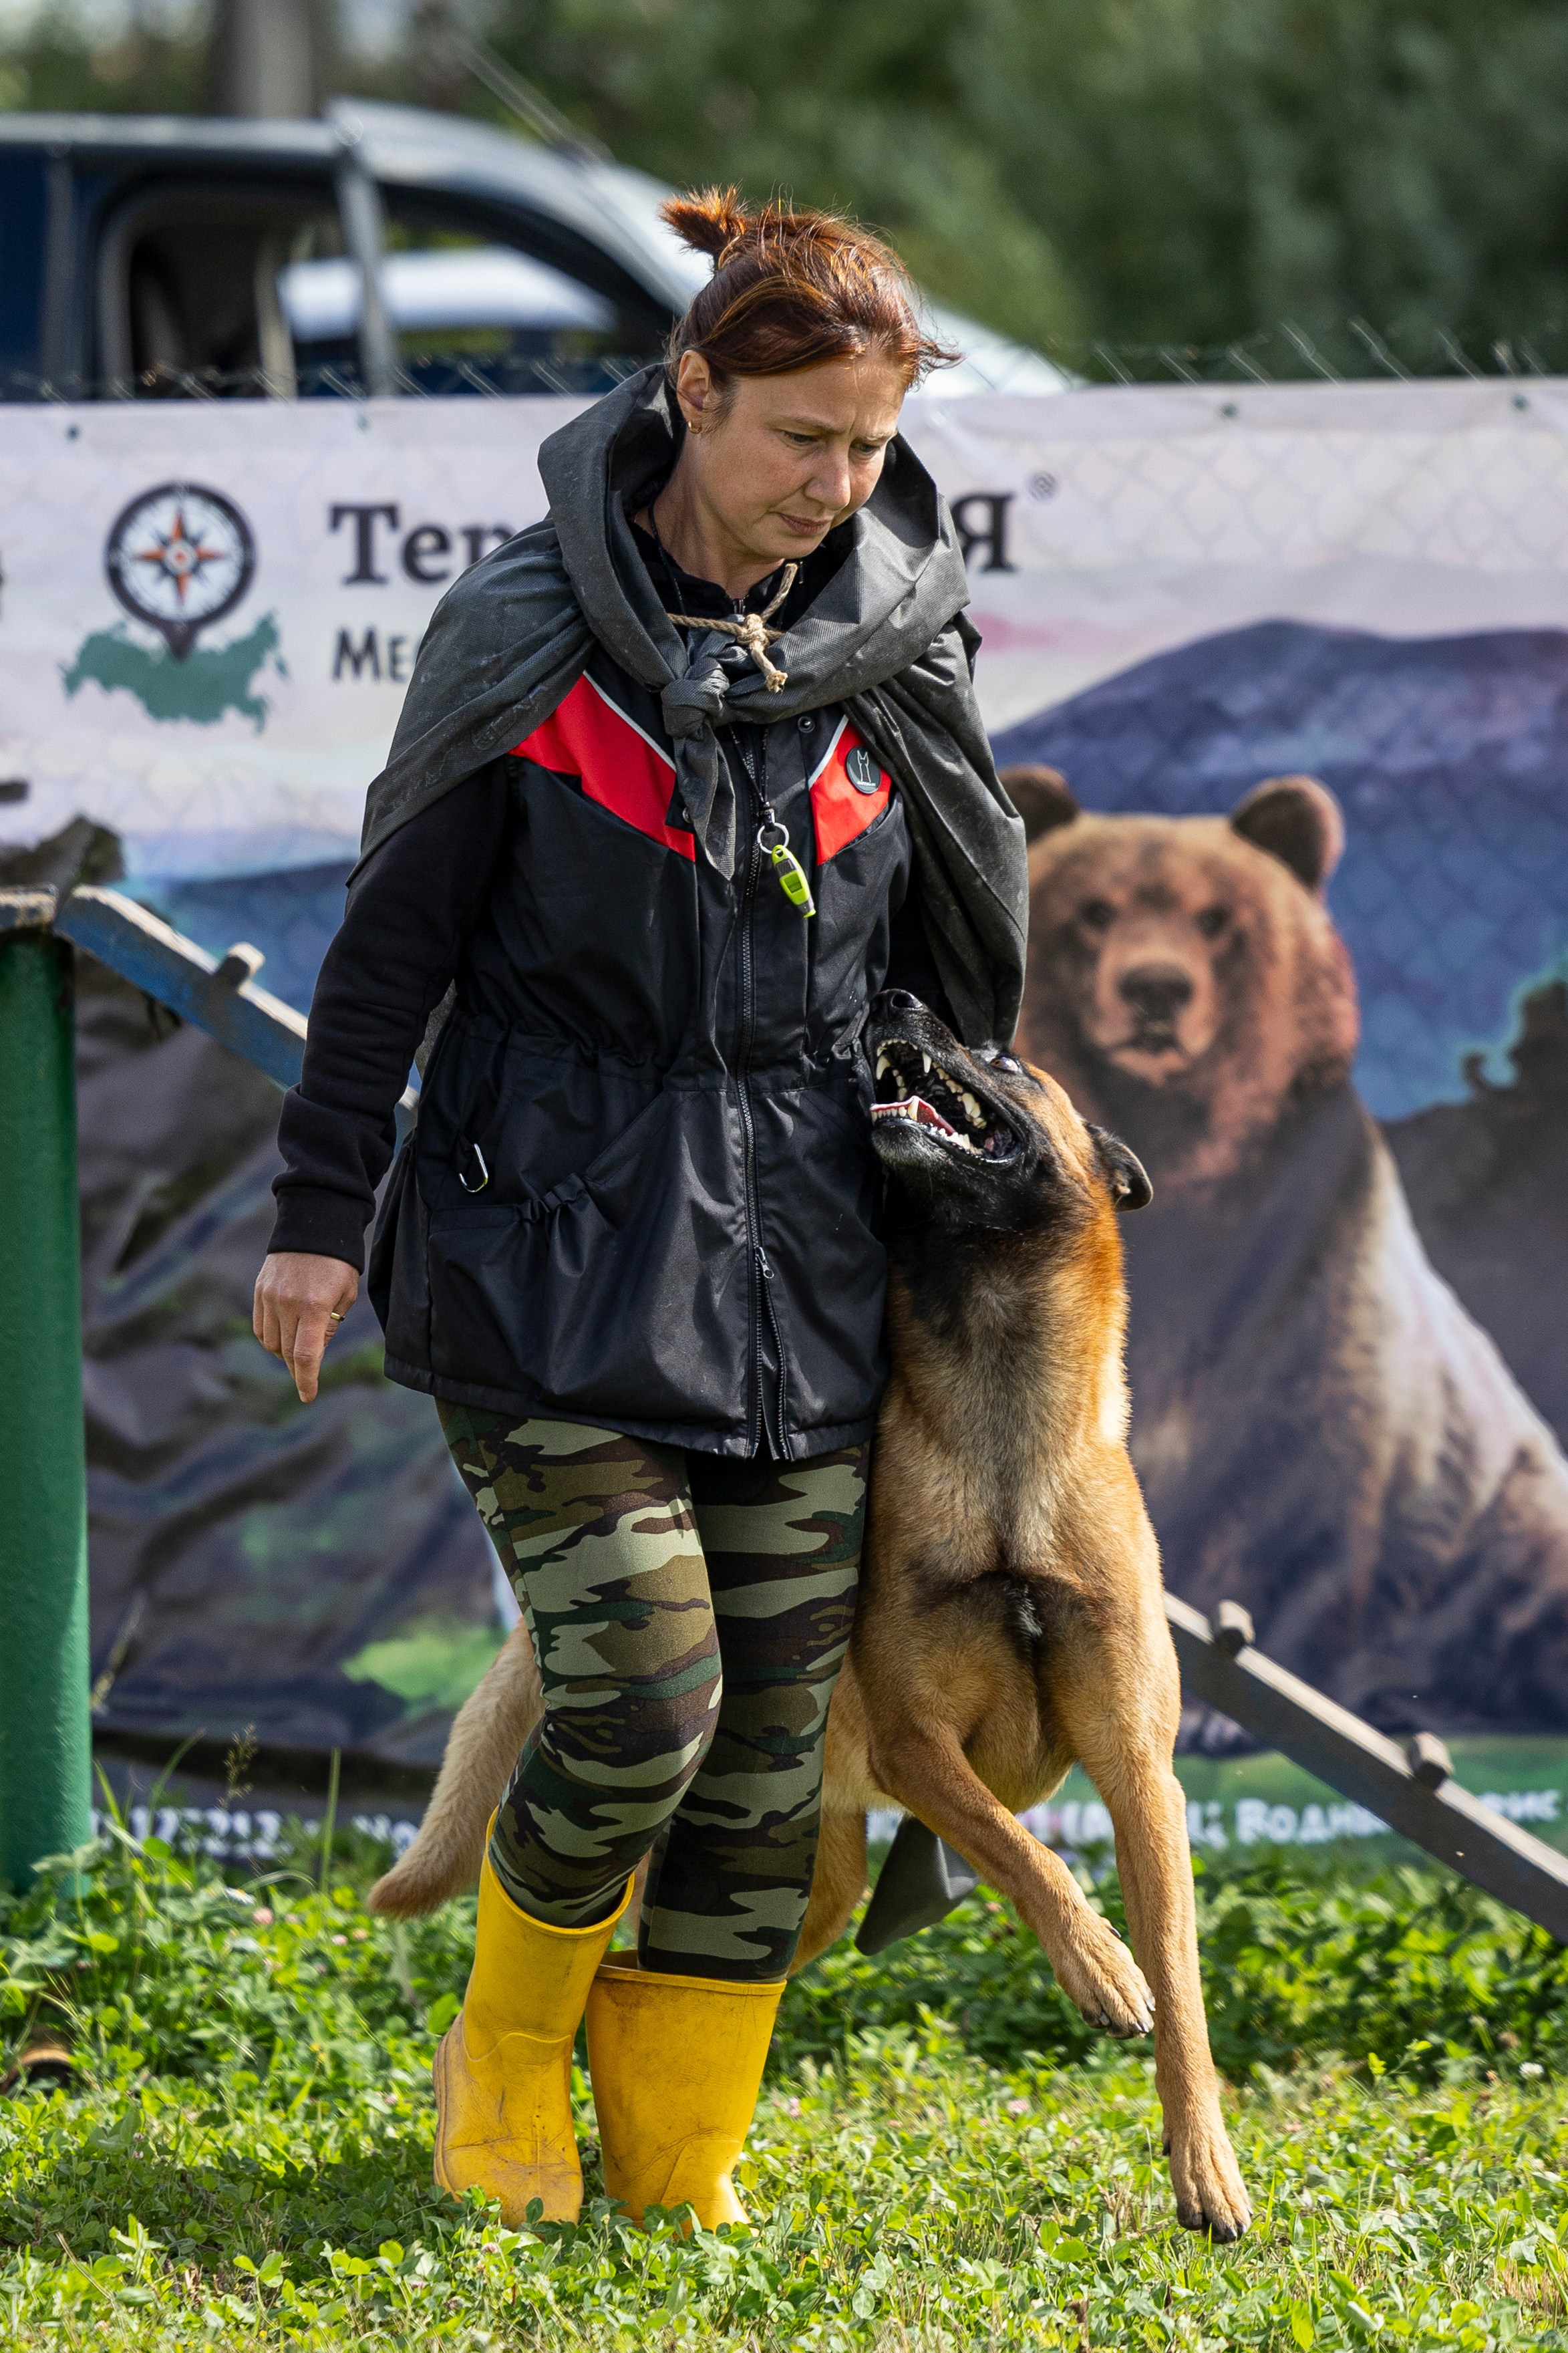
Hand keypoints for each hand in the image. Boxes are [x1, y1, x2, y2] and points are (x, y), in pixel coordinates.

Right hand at [253, 1251, 360, 1402]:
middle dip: (298, 1369)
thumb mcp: (345, 1295)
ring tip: (299, 1349)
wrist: (313, 1224)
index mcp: (315, 1305)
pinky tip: (284, 1336)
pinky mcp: (259, 1291)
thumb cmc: (338, 1262)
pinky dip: (271, 1338)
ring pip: (271, 1343)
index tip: (308, 1396)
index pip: (306, 1355)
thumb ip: (329, 1327)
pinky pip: (261, 1327)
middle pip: (287, 1352)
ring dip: (284, 1353)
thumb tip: (314, 1353)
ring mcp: (270, 1297)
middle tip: (307, 1376)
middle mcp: (288, 1303)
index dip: (307, 1380)